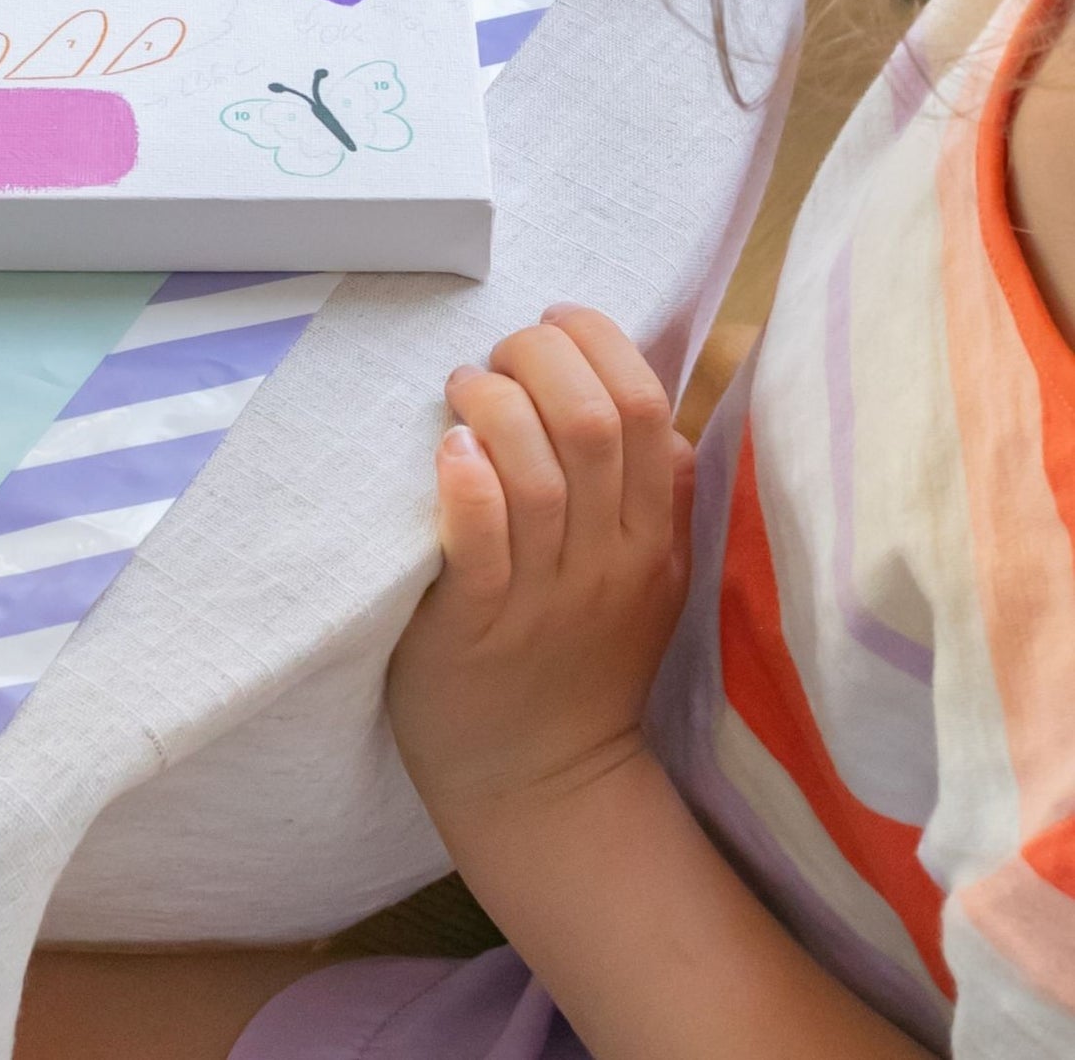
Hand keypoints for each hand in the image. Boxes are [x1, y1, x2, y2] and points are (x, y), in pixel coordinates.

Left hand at [387, 305, 695, 833]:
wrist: (542, 781)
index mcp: (652, 533)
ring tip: (462, 390)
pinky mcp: (476, 623)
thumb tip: (643, 395)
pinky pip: (480, 541)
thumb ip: (651, 491)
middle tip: (499, 353)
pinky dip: (467, 480)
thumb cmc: (577, 654)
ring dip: (493, 404)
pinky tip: (450, 449)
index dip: (598, 342)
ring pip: (536, 469)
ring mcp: (544, 593)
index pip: (647, 406)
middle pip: (594, 421)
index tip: (554, 321)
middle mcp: (609, 558)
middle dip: (540, 357)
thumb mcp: (643, 572)